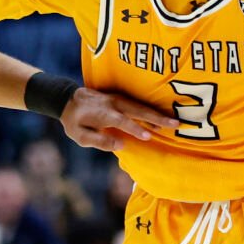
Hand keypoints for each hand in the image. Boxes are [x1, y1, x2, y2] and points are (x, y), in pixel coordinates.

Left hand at [60, 89, 179, 152]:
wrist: (68, 99)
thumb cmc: (74, 121)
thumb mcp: (80, 136)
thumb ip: (99, 141)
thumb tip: (121, 146)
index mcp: (102, 114)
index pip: (122, 121)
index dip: (135, 128)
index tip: (149, 137)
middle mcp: (113, 103)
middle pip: (138, 110)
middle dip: (157, 118)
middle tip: (175, 124)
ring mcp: (117, 98)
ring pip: (141, 106)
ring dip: (157, 114)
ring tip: (174, 122)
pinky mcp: (120, 97)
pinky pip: (138, 103)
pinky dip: (151, 110)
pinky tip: (160, 118)